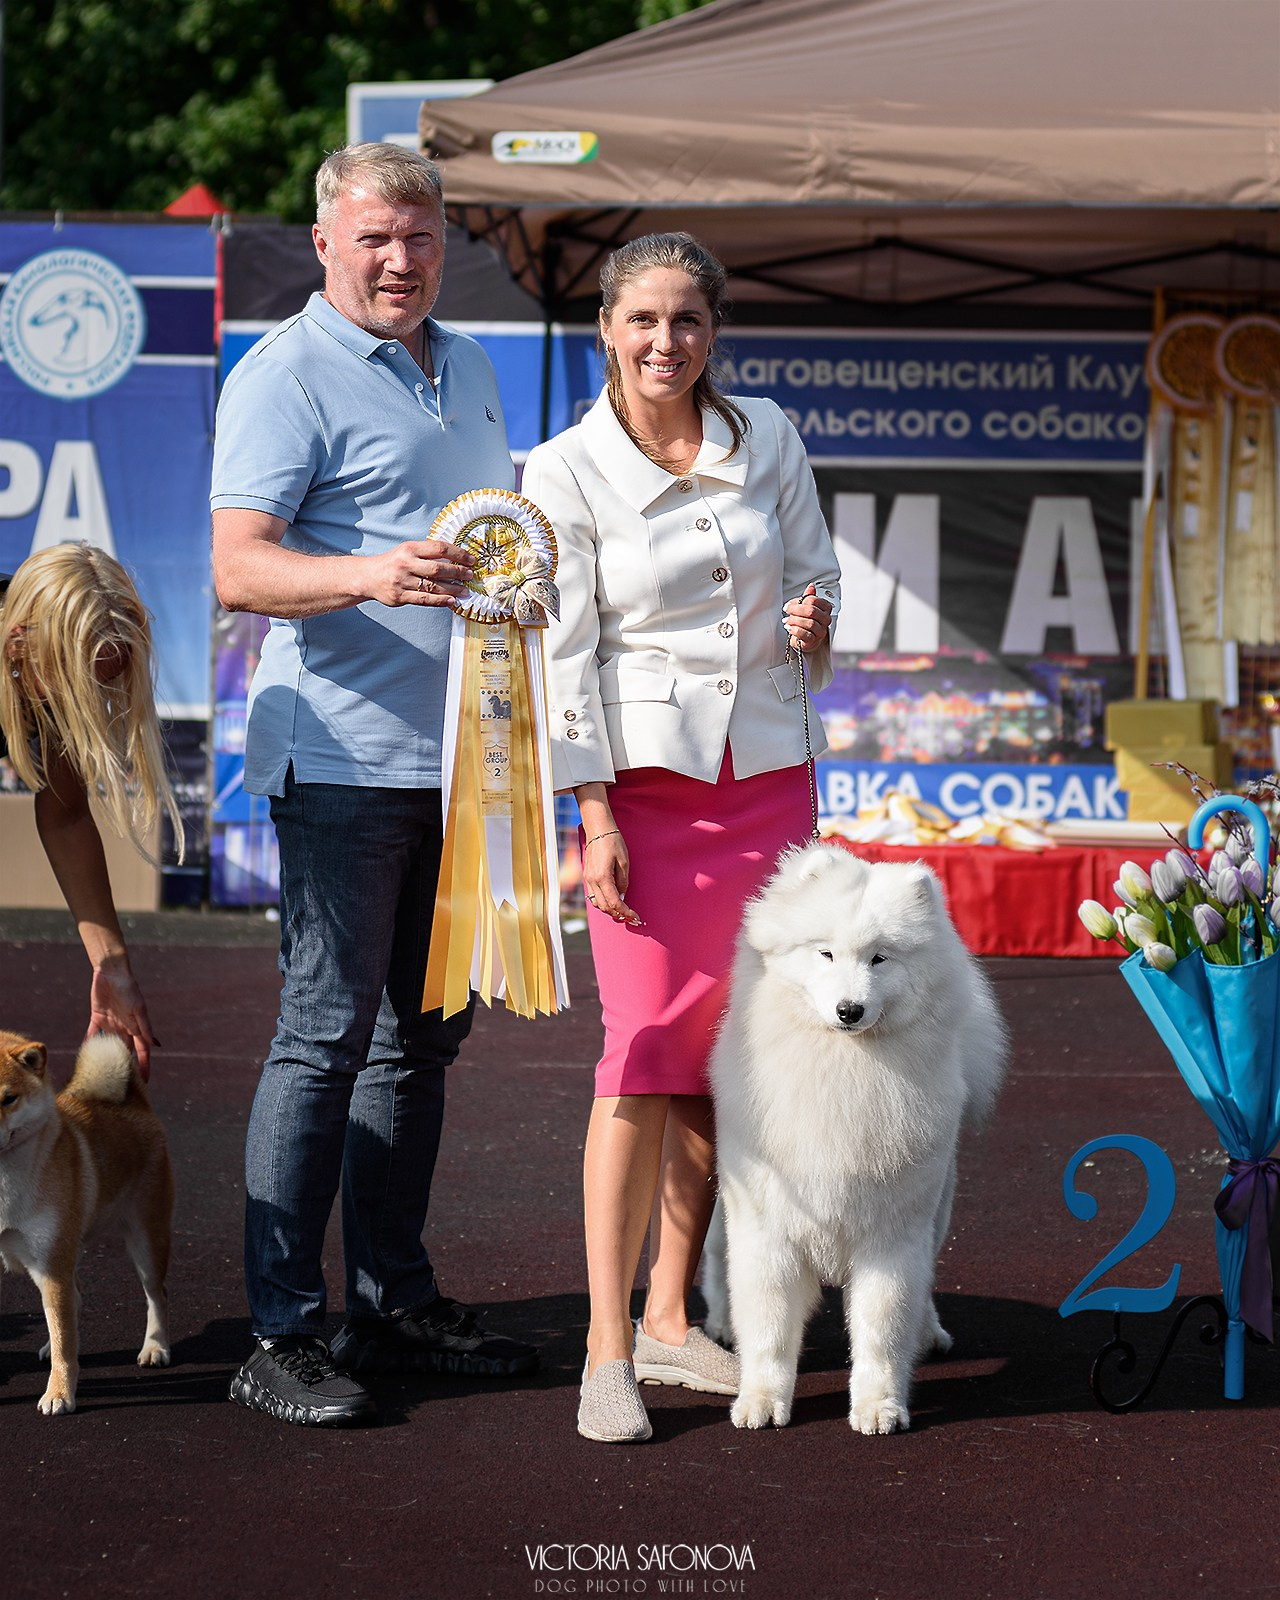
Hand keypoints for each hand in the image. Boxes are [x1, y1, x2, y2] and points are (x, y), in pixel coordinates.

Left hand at [88, 953, 156, 1079]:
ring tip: (102, 1072)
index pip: (142, 1051)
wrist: (112, 972)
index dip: (144, 1066)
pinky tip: (84, 1053)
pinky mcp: (97, 1017)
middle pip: (126, 1051)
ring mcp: (111, 1023)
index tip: (144, 1082)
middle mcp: (125, 1027)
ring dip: (107, 1057)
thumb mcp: (138, 1009)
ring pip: (110, 1045)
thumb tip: (154, 1046)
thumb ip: (144, 1027)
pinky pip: (93, 1033)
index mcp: (137, 1027)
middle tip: (121, 1082)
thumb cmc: (129, 989)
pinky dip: (89, 1042)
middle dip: (126, 1066)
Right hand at [368, 538, 475, 608]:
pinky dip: (440, 601)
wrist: (368, 576)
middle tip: (470, 576)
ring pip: (433, 586)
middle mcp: (405, 564)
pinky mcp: (400, 596)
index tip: (471, 560)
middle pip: (438, 569)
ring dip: (453, 589)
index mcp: (409, 548)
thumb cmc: (393, 563)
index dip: (458, 554)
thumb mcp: (408, 551)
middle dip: (458, 572)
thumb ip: (428, 553)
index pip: (439, 548)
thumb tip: (456, 559)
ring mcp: (402, 581)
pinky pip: (424, 600)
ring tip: (465, 591)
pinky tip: (451, 601)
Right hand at [582, 828, 641, 925]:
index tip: (635, 916)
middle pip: (605, 907)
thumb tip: (622, 896)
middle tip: (631, 918)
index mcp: (602, 877)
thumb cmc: (613, 842)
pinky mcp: (588, 876)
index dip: (626, 912)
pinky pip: (594, 896)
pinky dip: (603, 902)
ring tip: (623, 912)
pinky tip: (613, 901)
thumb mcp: (624, 862)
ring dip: (610, 910)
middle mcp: (592, 881)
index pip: (614, 903)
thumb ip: (623, 882)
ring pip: (597, 904)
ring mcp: (588, 879)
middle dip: (618, 915)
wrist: (598, 830)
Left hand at [783, 582, 832, 653]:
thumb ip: (809, 597)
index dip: (800, 601)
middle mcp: (825, 620)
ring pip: (809, 623)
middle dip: (796, 610)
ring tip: (786, 621)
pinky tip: (789, 628)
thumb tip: (811, 586)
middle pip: (812, 611)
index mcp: (825, 608)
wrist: (806, 639)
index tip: (789, 604)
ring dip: (795, 620)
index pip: (814, 601)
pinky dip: (795, 630)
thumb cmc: (806, 621)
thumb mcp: (806, 607)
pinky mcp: (813, 641)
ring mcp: (821, 631)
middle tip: (787, 610)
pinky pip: (805, 634)